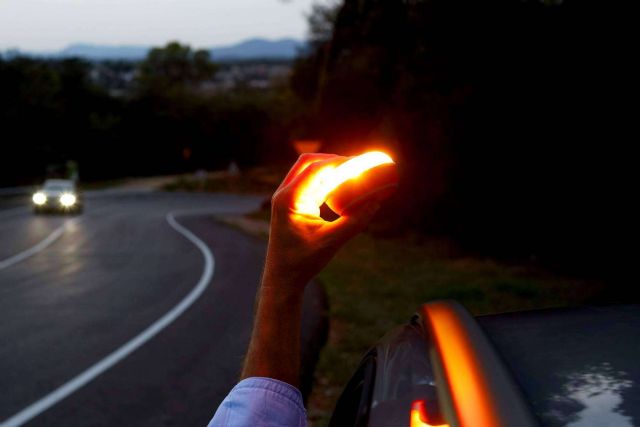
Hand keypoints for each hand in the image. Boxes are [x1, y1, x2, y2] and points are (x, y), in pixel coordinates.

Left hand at [263, 153, 381, 292]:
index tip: (359, 162)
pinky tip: (343, 187)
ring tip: (353, 173)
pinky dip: (326, 181)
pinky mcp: (292, 205)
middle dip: (333, 160)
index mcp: (289, 199)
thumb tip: (377, 202)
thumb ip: (355, 221)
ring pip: (308, 172)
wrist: (283, 279)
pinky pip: (309, 184)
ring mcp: (286, 199)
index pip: (314, 168)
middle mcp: (285, 194)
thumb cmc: (303, 262)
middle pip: (308, 163)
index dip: (338, 162)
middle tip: (356, 164)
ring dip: (329, 169)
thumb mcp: (332, 241)